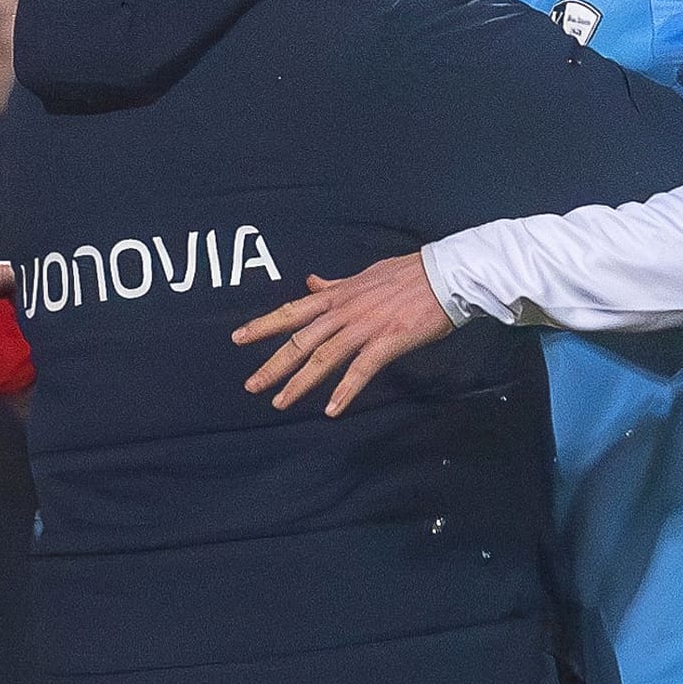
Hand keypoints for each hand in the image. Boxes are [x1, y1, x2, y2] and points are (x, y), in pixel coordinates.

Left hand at [232, 252, 454, 415]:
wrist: (444, 275)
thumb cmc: (408, 274)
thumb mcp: (365, 274)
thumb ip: (336, 284)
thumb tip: (312, 282)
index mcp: (338, 295)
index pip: (292, 311)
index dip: (263, 325)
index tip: (237, 338)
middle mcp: (344, 311)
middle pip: (300, 340)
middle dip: (273, 364)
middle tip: (250, 386)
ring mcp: (364, 327)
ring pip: (323, 357)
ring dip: (299, 382)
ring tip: (279, 403)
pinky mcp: (387, 342)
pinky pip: (361, 370)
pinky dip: (344, 390)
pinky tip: (331, 409)